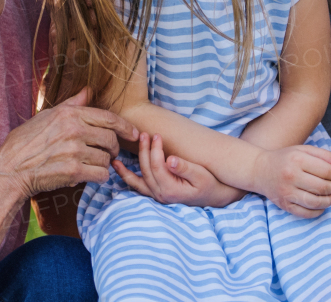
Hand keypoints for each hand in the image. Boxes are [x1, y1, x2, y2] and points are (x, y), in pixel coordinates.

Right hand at [0, 87, 138, 199]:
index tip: (134, 133)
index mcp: (70, 114)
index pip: (108, 118)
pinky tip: (90, 175)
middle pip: (111, 139)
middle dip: (114, 148)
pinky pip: (101, 174)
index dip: (125, 127)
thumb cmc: (25, 142)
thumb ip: (71, 104)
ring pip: (106, 158)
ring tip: (93, 164)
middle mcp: (74, 130)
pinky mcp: (74, 171)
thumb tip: (88, 90)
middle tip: (109, 153)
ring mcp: (75, 150)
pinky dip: (99, 177)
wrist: (10, 170)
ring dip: (104, 164)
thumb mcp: (46, 116)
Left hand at [114, 133, 244, 208]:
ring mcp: (157, 196)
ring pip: (138, 180)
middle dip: (144, 151)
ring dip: (126, 168)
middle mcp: (161, 195)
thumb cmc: (210, 184)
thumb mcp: (201, 175)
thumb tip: (170, 160)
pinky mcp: (157, 194)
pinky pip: (138, 186)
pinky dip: (128, 178)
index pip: (157, 166)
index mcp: (171, 190)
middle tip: (143, 134)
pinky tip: (119, 169)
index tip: (157, 135)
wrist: (215, 197)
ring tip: (116, 157)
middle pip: (146, 170)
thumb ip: (185, 168)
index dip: (155, 149)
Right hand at [250, 145, 330, 218]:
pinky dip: (318, 211)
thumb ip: (323, 155)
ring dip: (330, 200)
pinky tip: (322, 204)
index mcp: (297, 159)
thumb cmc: (285, 158)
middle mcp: (291, 176)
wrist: (259, 170)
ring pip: (316, 202)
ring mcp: (287, 192)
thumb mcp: (302, 150)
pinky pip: (306, 213)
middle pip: (323, 187)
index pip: (327, 171)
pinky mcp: (284, 205)